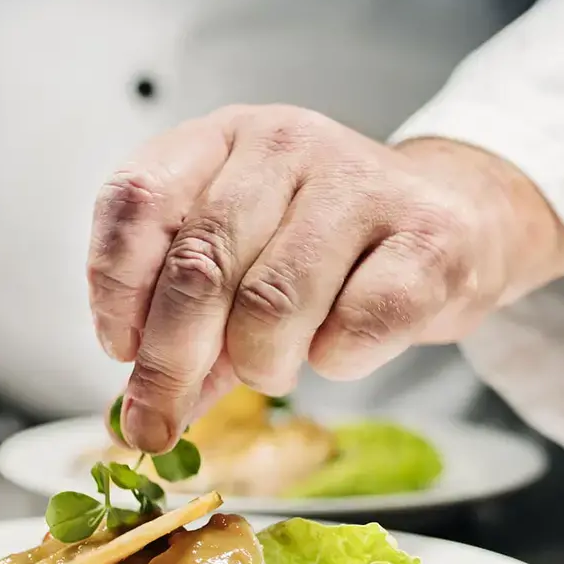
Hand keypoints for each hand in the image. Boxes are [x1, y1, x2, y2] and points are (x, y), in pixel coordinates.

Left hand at [88, 105, 563, 451]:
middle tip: (156, 423)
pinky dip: (333, 363)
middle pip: (198, 267)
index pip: (136, 201)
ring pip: (270, 307)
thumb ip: (184, 329)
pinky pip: (352, 331)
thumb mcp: (236, 265)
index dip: (113, 288)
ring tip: (274, 362)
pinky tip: (339, 345)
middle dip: (167, 366)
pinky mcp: (429, 236)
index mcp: (219, 141)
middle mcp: (284, 145)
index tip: (119, 350)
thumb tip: (138, 413)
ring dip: (261, 365)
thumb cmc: (322, 249)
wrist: (450, 221)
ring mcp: (359, 182)